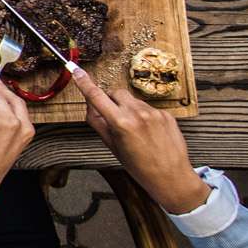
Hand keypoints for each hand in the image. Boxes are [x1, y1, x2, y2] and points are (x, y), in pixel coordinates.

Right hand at [72, 70, 210, 213]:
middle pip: (115, 92)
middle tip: (113, 117)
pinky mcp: (166, 114)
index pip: (97, 96)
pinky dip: (143, 115)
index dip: (84, 82)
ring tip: (134, 130)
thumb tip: (90, 106)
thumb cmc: (140, 166)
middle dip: (110, 100)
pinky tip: (148, 132)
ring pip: (132, 100)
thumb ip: (98, 123)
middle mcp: (138, 113)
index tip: (76, 71)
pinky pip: (148, 107)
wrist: (171, 176)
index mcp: (121, 123)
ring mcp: (154, 112)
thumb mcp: (112, 146)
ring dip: (128, 108)